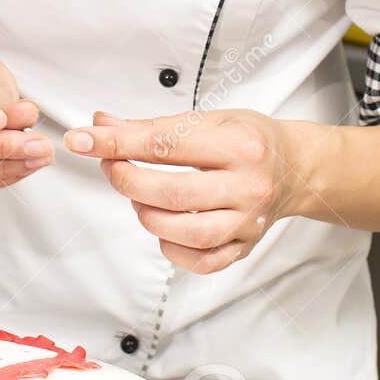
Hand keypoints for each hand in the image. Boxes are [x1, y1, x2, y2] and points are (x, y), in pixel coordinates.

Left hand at [63, 108, 296, 272]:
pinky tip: (165, 226)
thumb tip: (101, 126)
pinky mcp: (244, 247)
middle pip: (171, 193)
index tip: (82, 140)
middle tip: (112, 167)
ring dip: (147, 214)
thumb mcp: (208, 119)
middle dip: (127, 180)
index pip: (165, 144)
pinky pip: (199, 260)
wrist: (297, 168)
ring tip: (142, 196)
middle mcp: (248, 185)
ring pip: (184, 232)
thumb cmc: (250, 140)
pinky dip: (170, 247)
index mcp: (239, 144)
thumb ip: (152, 127)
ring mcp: (248, 221)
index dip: (117, 143)